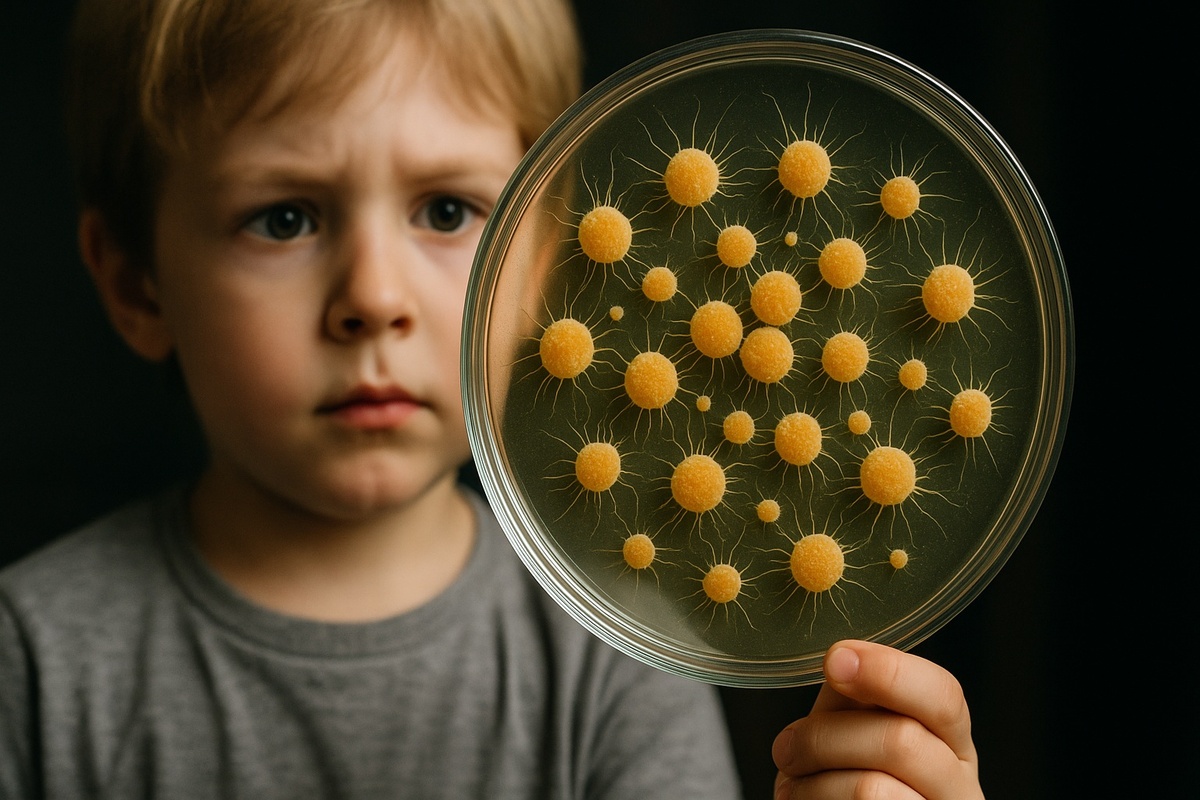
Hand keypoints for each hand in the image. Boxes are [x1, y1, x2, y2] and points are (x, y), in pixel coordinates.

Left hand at [771, 640, 983, 799]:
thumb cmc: (843, 774)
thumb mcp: (855, 726)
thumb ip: (857, 695)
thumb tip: (844, 661)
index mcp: (948, 738)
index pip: (943, 696)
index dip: (890, 672)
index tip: (835, 660)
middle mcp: (956, 782)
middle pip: (900, 741)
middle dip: (825, 737)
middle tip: (786, 748)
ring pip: (871, 788)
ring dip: (813, 781)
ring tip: (791, 782)